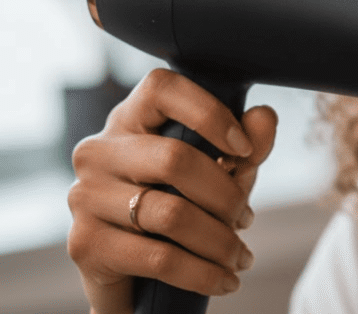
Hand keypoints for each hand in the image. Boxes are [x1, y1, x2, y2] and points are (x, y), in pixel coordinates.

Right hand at [67, 68, 277, 313]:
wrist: (139, 270)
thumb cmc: (184, 201)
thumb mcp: (224, 169)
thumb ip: (248, 143)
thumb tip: (263, 117)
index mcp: (133, 117)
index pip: (163, 88)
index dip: (210, 113)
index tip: (244, 150)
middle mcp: (100, 150)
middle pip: (175, 159)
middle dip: (226, 195)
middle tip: (245, 218)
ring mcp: (85, 196)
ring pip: (170, 214)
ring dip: (220, 241)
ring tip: (240, 256)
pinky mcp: (85, 243)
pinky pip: (157, 258)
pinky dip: (203, 273)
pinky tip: (225, 280)